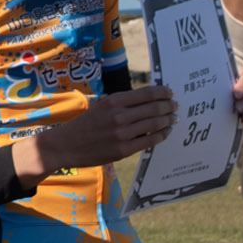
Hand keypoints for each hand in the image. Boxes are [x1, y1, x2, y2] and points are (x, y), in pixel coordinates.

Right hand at [15, 85, 176, 183]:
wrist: (67, 145)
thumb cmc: (86, 124)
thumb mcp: (101, 106)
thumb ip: (123, 104)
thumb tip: (148, 101)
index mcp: (113, 101)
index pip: (146, 94)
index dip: (162, 92)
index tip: (170, 92)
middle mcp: (119, 115)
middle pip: (153, 108)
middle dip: (168, 106)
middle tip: (175, 106)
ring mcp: (122, 134)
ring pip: (154, 124)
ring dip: (167, 120)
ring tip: (173, 118)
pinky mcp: (124, 149)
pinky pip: (149, 141)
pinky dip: (161, 135)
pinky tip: (165, 132)